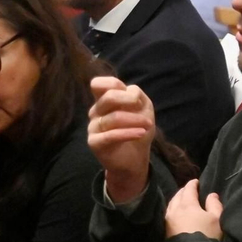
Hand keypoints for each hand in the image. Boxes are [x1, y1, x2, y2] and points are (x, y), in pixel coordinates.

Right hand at [88, 77, 154, 204]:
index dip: (114, 84)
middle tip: (144, 109)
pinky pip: (110, 135)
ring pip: (114, 117)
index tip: (133, 96)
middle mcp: (96, 111)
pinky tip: (142, 133)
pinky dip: (129, 133)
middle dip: (130, 100)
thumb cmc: (138, 128)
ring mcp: (93, 127)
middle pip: (108, 97)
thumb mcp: (143, 108)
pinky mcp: (94, 142)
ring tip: (149, 125)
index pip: (98, 84)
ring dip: (136, 120)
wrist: (135, 157)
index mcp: (105, 100)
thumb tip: (130, 92)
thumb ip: (137, 96)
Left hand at [165, 179, 222, 240]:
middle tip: (190, 189)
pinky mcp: (166, 230)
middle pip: (177, 195)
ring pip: (171, 204)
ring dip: (177, 199)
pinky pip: (168, 213)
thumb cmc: (206, 235)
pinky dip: (173, 208)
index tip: (196, 181)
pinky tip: (176, 212)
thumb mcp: (216, 219)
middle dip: (184, 190)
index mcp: (187, 205)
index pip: (188, 189)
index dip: (193, 184)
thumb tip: (211, 195)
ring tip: (182, 199)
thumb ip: (214, 204)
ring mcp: (168, 221)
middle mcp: (175, 210)